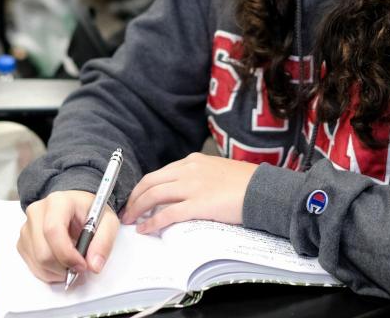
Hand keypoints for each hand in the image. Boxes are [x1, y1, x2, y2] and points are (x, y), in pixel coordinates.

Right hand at [17, 191, 119, 282]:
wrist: (76, 207)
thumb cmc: (89, 211)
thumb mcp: (107, 221)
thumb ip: (103, 242)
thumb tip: (94, 265)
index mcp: (58, 201)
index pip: (53, 230)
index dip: (67, 254)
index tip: (82, 265)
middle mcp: (37, 212)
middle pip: (43, 251)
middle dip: (64, 266)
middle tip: (81, 266)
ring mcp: (27, 227)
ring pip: (38, 262)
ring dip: (58, 271)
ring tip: (72, 261)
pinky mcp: (23, 241)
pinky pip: (33, 265)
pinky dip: (49, 272)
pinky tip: (61, 262)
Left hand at [121, 153, 258, 234]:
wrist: (263, 189)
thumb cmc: (245, 183)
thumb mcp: (216, 170)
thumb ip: (198, 176)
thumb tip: (183, 191)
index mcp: (192, 161)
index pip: (158, 173)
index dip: (143, 188)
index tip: (136, 199)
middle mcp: (188, 170)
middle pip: (150, 183)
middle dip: (134, 199)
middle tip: (126, 212)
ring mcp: (192, 186)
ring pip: (154, 196)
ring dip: (138, 210)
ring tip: (131, 221)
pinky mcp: (198, 204)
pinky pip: (167, 214)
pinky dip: (153, 222)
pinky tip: (146, 229)